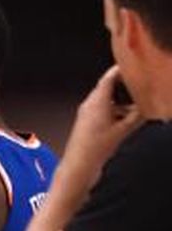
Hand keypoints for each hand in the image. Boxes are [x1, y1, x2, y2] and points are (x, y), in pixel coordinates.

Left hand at [61, 66, 144, 187]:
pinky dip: (117, 112)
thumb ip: (138, 116)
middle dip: (126, 86)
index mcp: (97, 101)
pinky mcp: (88, 124)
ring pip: (108, 101)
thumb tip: (151, 106)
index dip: (122, 69)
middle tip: (142, 84)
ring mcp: (87, 114)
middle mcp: (90, 105)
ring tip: (140, 104)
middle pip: (109, 88)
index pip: (109, 77)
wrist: (78, 167)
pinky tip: (128, 120)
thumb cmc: (96, 148)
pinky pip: (105, 112)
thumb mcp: (123, 130)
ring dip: (123, 101)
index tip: (134, 64)